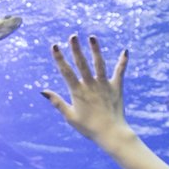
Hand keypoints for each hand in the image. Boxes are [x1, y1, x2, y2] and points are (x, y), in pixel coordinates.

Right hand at [42, 34, 130, 149]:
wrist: (111, 133)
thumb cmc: (88, 127)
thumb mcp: (69, 116)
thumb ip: (57, 102)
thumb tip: (42, 91)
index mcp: (77, 92)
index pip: (66, 72)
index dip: (59, 58)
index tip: (54, 46)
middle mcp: (90, 85)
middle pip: (82, 64)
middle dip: (76, 49)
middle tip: (73, 36)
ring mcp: (104, 85)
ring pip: (99, 64)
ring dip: (96, 50)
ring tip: (92, 37)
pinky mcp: (117, 87)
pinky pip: (120, 72)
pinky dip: (123, 62)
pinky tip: (125, 51)